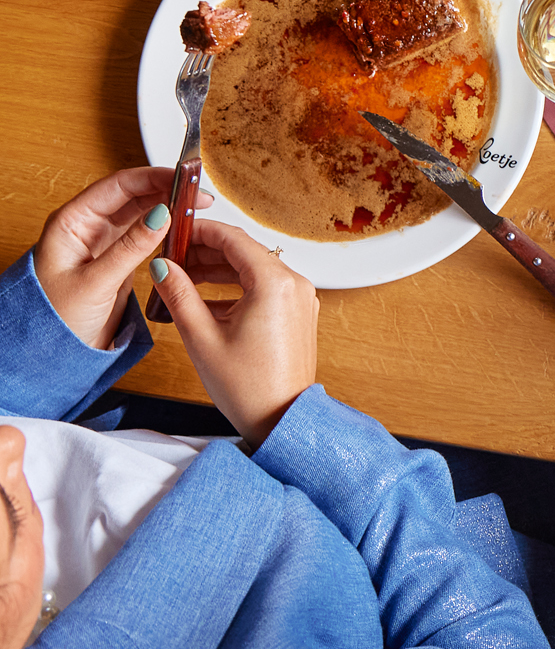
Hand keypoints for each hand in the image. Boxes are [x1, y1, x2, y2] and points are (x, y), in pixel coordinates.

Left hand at [31, 167, 203, 349]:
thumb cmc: (55, 318)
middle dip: (168, 191)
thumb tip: (162, 215)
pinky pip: (146, 236)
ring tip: (198, 212)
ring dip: (170, 210)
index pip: (118, 186)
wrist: (50, 353)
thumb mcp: (95, 282)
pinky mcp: (117, 260)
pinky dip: (166, 231)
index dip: (153, 178)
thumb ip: (130, 248)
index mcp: (72, 223)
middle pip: (133, 196)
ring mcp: (103, 243)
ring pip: (142, 214)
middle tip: (201, 197)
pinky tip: (184, 233)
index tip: (185, 179)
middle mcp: (88, 227)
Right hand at [153, 222, 318, 442]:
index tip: (174, 229)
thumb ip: (178, 294)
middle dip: (205, 251)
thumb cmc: (247, 386)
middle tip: (170, 256)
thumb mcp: (200, 336)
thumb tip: (161, 265)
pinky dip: (234, 288)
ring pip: (253, 270)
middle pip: (245, 252)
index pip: (233, 238)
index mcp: (275, 284)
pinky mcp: (298, 314)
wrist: (281, 419)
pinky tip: (203, 299)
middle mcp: (295, 285)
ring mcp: (300, 300)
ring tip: (180, 276)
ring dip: (218, 270)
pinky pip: (263, 289)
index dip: (199, 230)